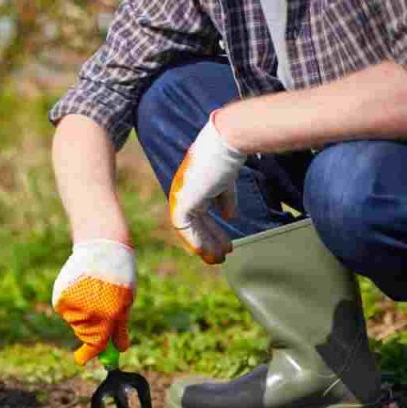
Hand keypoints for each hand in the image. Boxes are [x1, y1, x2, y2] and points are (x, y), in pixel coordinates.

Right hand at [52, 240, 135, 364]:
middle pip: (85, 334)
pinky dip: (72, 304)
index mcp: (111, 315)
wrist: (102, 247)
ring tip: (92, 292)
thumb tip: (119, 350)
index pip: (97, 343)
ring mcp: (74, 305)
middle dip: (89, 331)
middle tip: (95, 314)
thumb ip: (120, 327)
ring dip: (82, 315)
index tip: (81, 360)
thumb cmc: (119, 276)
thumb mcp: (126, 302)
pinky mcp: (61, 298)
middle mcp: (92, 312)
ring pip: (75, 322)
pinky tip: (80, 288)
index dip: (89, 353)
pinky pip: (66, 311)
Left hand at [168, 110, 245, 263]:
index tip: (228, 245)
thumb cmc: (229, 156)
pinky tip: (206, 252)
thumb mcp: (226, 183)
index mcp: (192, 186)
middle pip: (195, 224)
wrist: (228, 143)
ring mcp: (181, 196)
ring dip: (205, 245)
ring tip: (218, 259)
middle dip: (210, 241)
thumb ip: (225, 200)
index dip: (213, 231)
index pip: (199, 215)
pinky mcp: (182, 200)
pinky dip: (195, 239)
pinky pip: (185, 226)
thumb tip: (230, 218)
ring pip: (190, 228)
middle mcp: (183, 192)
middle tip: (221, 257)